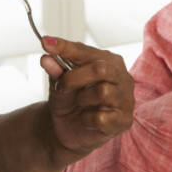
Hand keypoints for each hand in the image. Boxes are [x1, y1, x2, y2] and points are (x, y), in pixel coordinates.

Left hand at [38, 36, 134, 156]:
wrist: (68, 129)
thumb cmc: (69, 100)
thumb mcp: (58, 83)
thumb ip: (55, 70)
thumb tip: (46, 58)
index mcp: (110, 61)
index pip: (86, 51)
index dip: (65, 47)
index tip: (45, 42)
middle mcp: (122, 77)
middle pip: (101, 69)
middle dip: (74, 78)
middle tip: (61, 87)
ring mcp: (126, 100)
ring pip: (103, 91)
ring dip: (82, 98)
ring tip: (79, 103)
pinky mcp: (123, 121)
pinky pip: (101, 117)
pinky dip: (86, 120)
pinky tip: (86, 120)